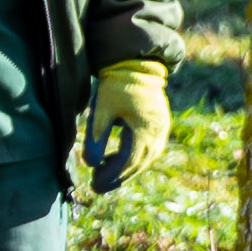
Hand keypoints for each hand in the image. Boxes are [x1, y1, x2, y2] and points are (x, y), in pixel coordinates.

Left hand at [81, 59, 170, 195]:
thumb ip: (96, 137)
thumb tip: (89, 164)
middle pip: (138, 164)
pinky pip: (149, 149)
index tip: (94, 184)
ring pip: (145, 158)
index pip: (128, 161)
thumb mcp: (101, 109)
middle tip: (97, 186)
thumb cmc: (116, 85)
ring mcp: (162, 129)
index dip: (110, 175)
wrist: (137, 64)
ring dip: (125, 169)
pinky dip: (133, 158)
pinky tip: (117, 160)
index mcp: (144, 128)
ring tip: (105, 175)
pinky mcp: (160, 125)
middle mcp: (158, 132)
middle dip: (117, 177)